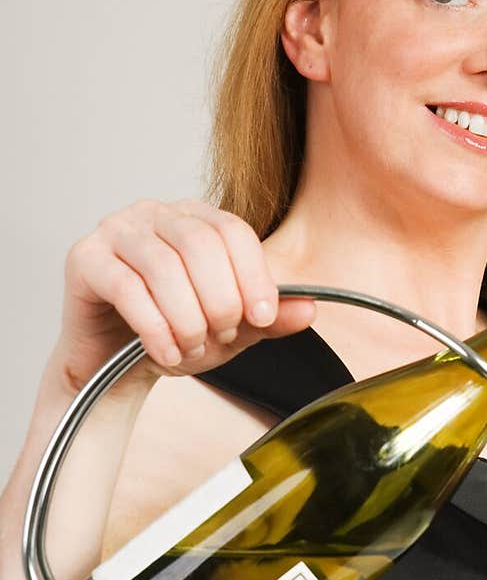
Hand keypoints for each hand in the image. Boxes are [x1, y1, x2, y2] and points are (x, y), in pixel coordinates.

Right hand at [55, 198, 315, 393]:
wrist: (114, 366)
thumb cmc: (173, 335)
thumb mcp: (233, 330)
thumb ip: (269, 317)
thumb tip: (310, 309)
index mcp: (194, 218)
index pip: (232, 230)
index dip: (254, 275)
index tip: (263, 318)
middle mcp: (154, 214)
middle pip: (199, 243)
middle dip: (220, 299)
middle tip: (223, 338)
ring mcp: (115, 231)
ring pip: (163, 266)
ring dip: (186, 318)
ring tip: (192, 350)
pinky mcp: (84, 258)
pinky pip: (126, 288)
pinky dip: (154, 328)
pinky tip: (166, 354)